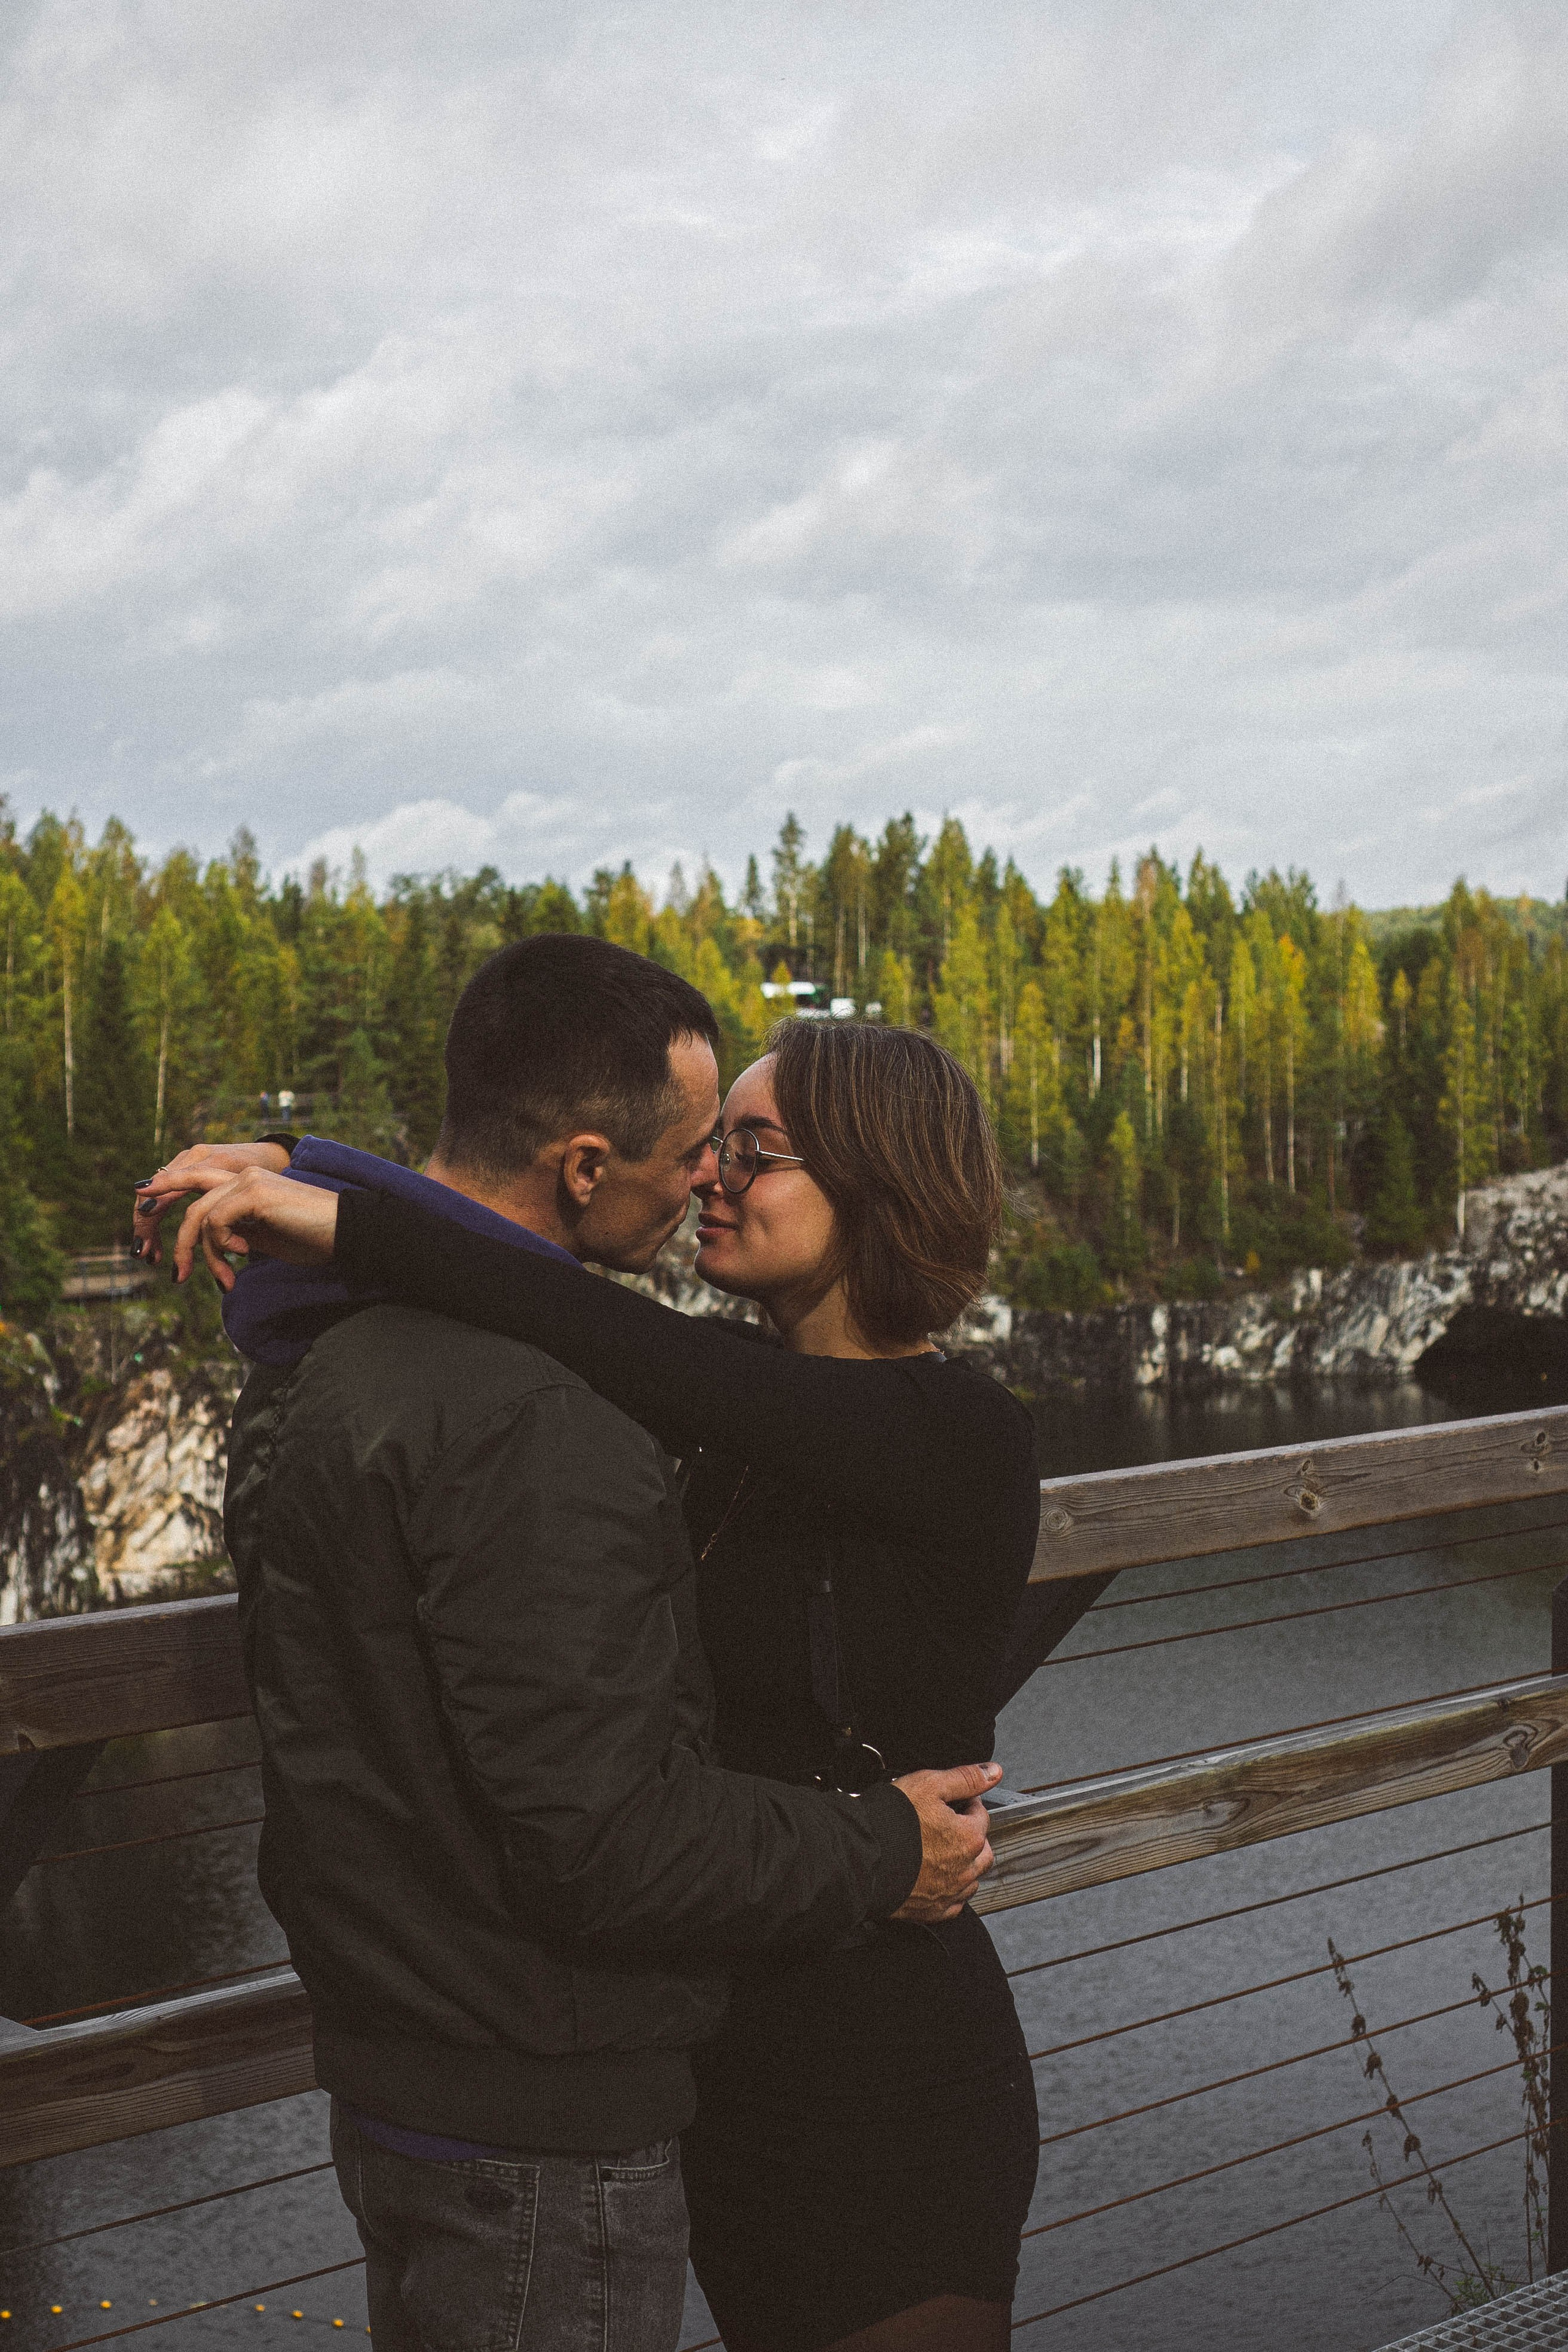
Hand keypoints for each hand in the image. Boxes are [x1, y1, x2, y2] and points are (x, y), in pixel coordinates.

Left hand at [132, 1164, 339, 1291]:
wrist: (344, 1233)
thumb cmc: (313, 1238)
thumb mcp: (266, 1237)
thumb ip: (240, 1232)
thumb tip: (217, 1244)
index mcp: (246, 1183)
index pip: (197, 1180)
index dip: (167, 1184)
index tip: (141, 1196)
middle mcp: (243, 1175)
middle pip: (191, 1203)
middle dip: (178, 1242)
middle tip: (177, 1276)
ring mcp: (247, 1181)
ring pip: (200, 1218)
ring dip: (206, 1256)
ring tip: (225, 1281)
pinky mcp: (253, 1193)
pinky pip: (215, 1222)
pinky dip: (221, 1246)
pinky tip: (244, 1256)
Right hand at [888, 1762, 1000, 1923]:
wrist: (861, 1859)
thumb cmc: (891, 1822)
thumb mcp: (929, 1784)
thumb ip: (965, 1778)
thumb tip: (993, 1772)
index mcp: (969, 1837)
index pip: (981, 1815)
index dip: (966, 1804)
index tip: (951, 1802)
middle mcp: (965, 1868)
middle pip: (982, 1849)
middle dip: (971, 1835)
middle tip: (948, 1825)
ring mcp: (949, 1892)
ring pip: (971, 1878)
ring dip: (965, 1864)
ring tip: (942, 1850)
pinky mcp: (933, 1911)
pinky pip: (954, 1903)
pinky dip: (951, 1891)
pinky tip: (936, 1879)